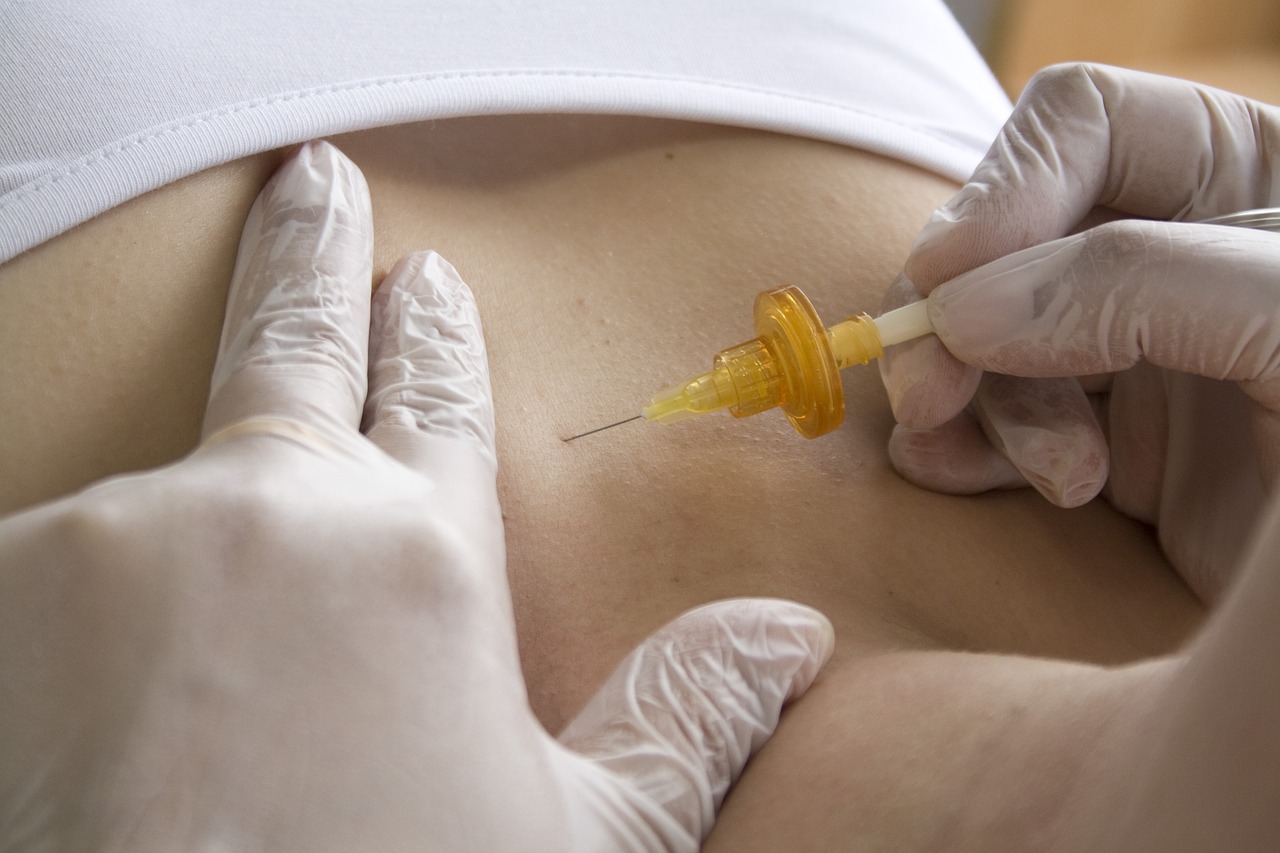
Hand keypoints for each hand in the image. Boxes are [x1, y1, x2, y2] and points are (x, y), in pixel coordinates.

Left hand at [0, 141, 832, 850]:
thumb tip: (787, 635)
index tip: (426, 281)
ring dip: (185, 541)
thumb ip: (681, 720)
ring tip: (202, 638)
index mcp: (420, 560)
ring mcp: (118, 539)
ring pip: (161, 506)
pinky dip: (87, 621)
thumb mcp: (579, 847)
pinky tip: (116, 709)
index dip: (436, 339)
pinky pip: (60, 577)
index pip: (439, 404)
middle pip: (294, 339)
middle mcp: (272, 514)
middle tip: (318, 187)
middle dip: (314, 255)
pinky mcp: (3, 588)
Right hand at [878, 63, 1279, 600]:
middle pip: (1007, 237)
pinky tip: (965, 479)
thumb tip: (961, 312)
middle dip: (958, 315)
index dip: (1000, 188)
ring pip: (986, 338)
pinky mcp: (1116, 446)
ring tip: (1058, 480)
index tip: (946, 279)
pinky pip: (994, 422)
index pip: (1084, 125)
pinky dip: (962, 449)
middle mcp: (1177, 254)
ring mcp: (1140, 353)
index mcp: (1245, 174)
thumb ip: (1137, 283)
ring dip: (982, 404)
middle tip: (927, 393)